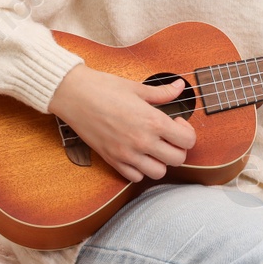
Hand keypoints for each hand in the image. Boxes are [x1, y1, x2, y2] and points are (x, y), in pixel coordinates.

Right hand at [45, 64, 196, 183]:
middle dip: (178, 148)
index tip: (176, 122)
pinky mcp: (112, 160)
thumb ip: (163, 92)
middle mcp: (143, 141)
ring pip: (158, 172)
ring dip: (161, 161)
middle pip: (178, 159)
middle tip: (168, 136)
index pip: (188, 140)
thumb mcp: (137, 88)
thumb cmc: (104, 88)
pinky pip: (135, 177)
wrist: (74, 95)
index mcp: (153, 121)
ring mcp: (127, 154)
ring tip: (153, 147)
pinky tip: (138, 154)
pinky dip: (141, 169)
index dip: (186, 131)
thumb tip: (180, 86)